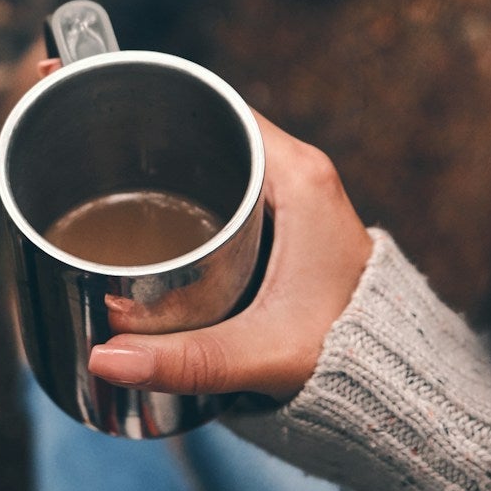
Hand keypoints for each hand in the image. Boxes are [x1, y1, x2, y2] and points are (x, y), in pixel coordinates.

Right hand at [87, 119, 371, 401]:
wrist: (399, 388)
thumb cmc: (351, 360)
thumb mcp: (262, 354)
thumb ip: (186, 360)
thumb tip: (103, 359)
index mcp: (299, 177)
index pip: (218, 108)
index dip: (157, 103)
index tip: (104, 111)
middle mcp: (300, 176)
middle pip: (211, 131)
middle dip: (149, 139)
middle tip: (92, 156)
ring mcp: (296, 201)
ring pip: (219, 161)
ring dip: (166, 170)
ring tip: (103, 181)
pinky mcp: (289, 229)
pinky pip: (230, 192)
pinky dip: (189, 197)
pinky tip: (147, 221)